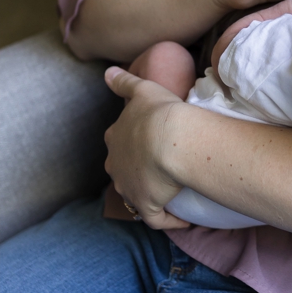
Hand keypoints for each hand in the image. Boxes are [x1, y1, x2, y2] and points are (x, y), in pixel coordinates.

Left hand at [102, 66, 190, 229]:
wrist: (171, 138)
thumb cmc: (159, 111)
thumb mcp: (141, 89)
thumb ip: (123, 81)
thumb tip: (107, 72)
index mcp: (115, 139)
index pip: (119, 144)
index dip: (132, 145)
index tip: (149, 146)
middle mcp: (116, 165)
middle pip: (123, 171)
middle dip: (136, 172)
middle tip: (160, 170)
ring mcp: (128, 188)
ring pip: (136, 194)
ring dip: (151, 195)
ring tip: (171, 193)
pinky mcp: (145, 205)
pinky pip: (155, 219)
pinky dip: (168, 220)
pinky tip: (184, 220)